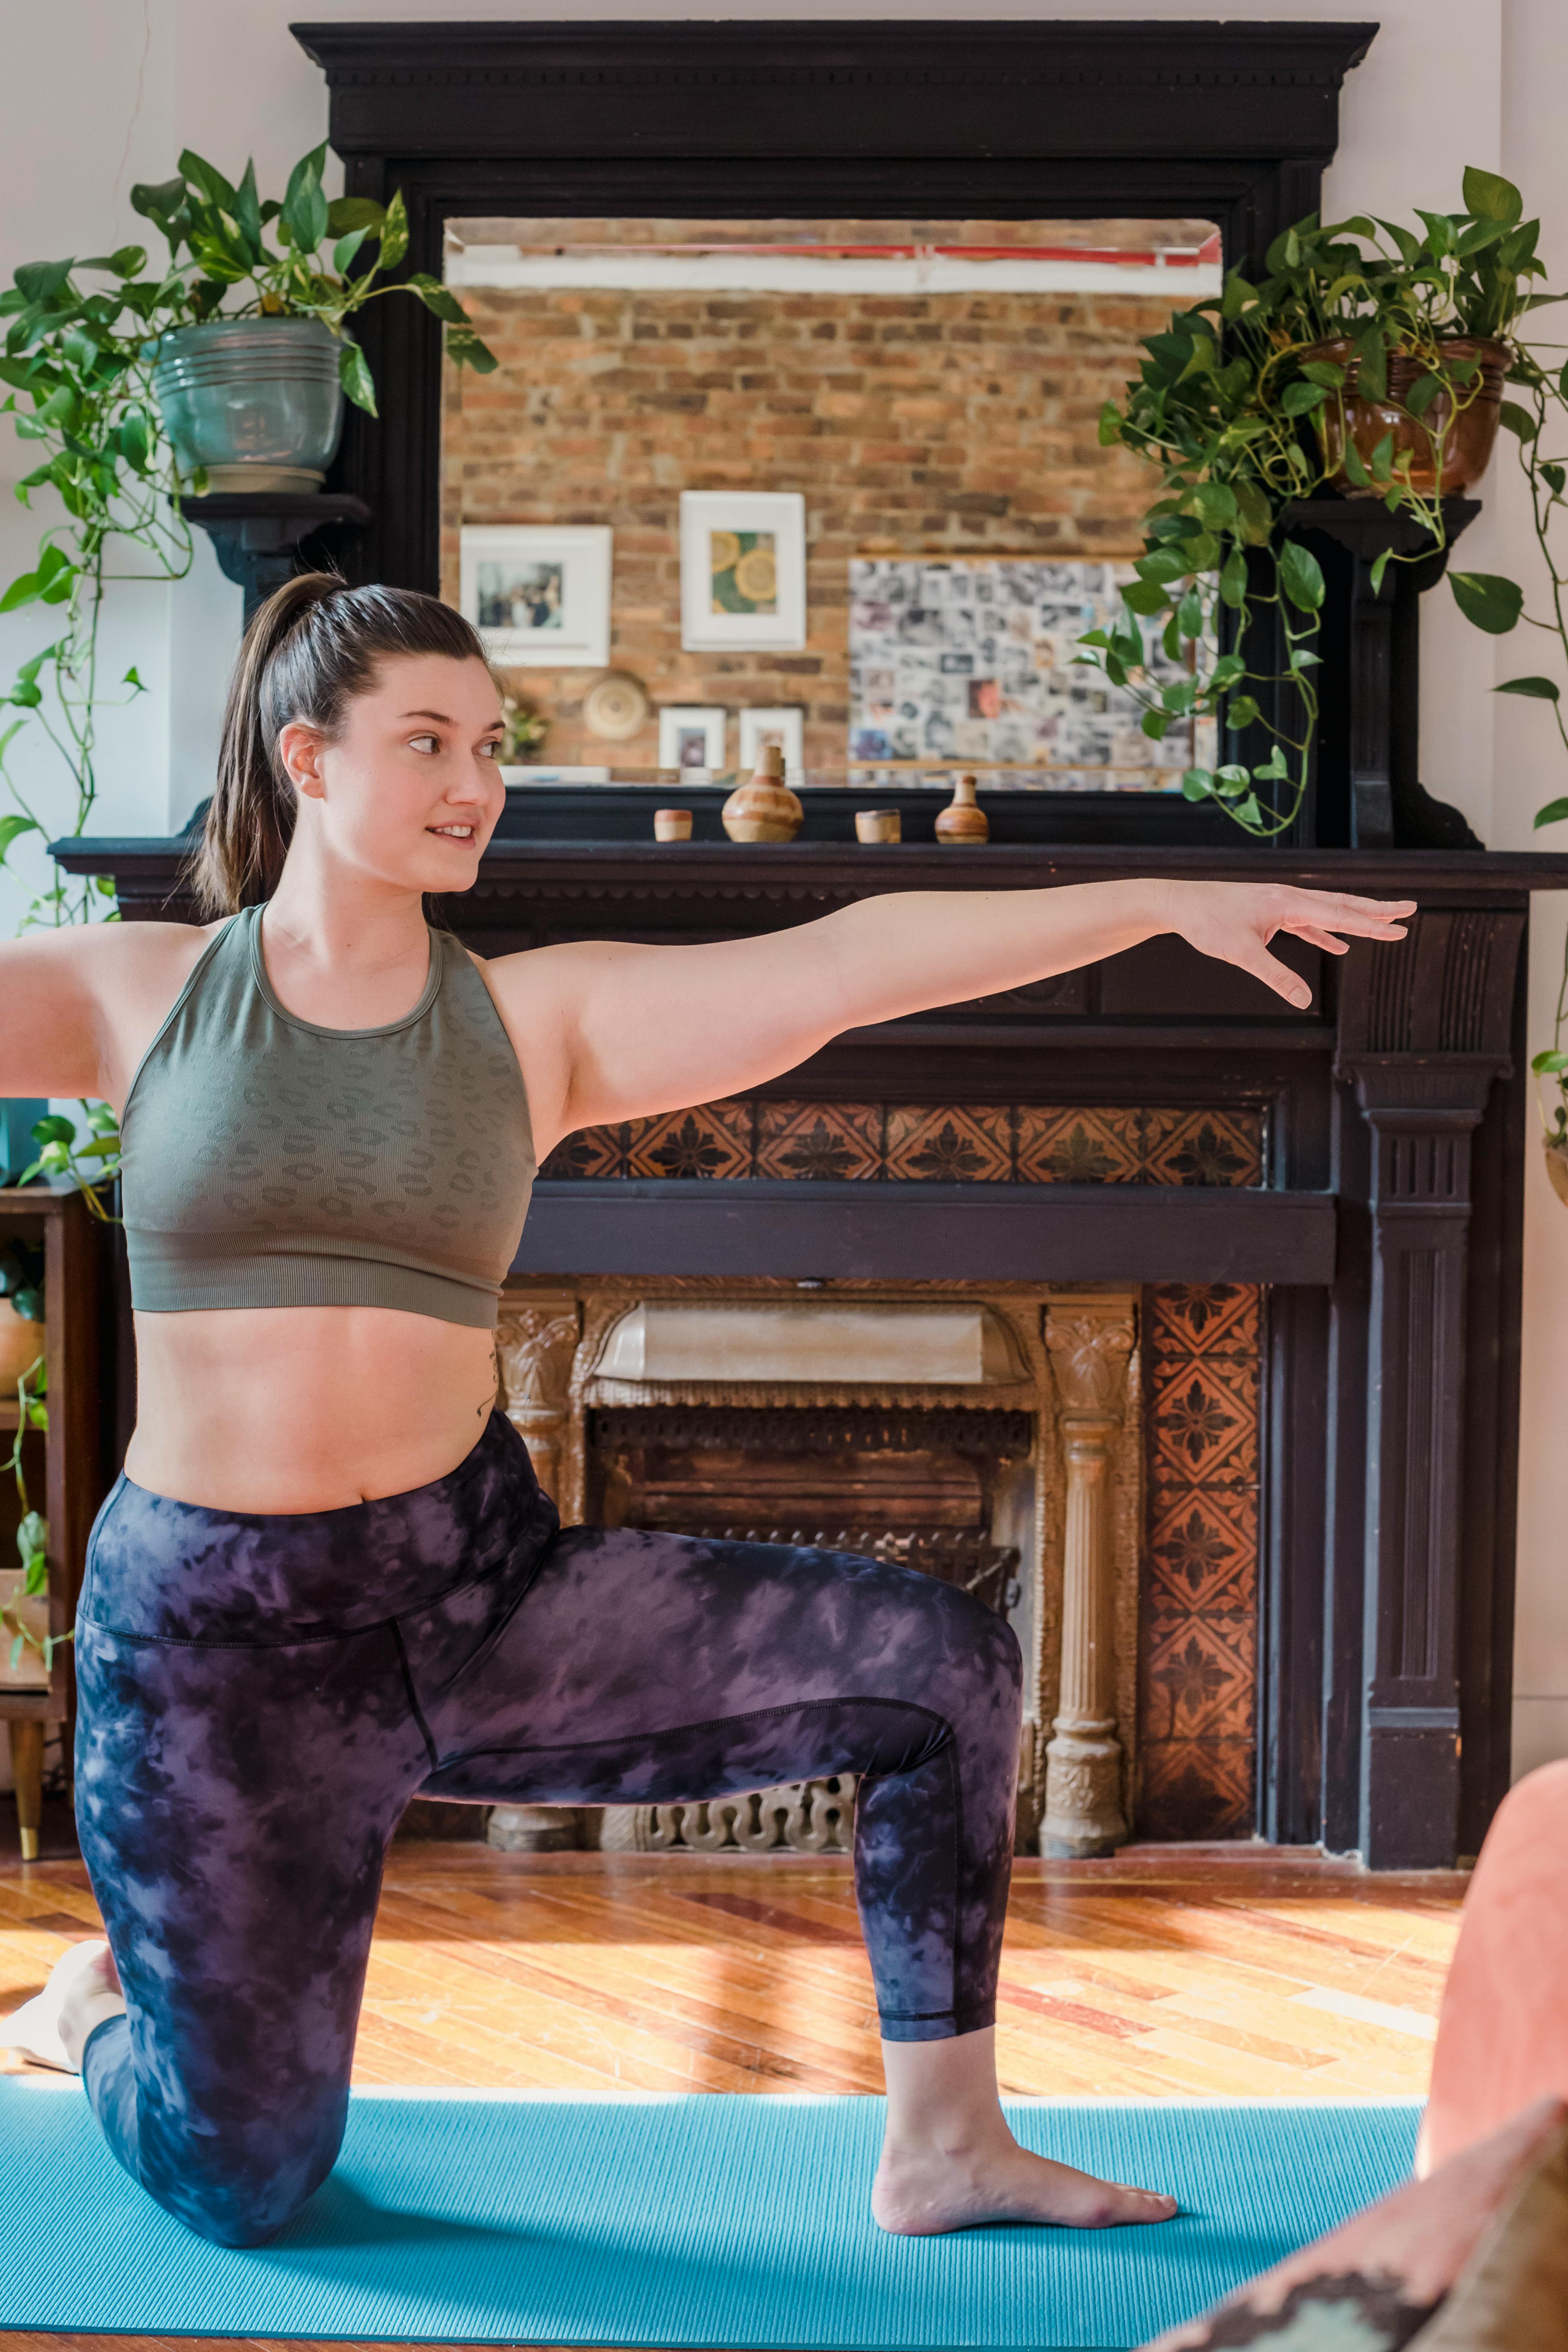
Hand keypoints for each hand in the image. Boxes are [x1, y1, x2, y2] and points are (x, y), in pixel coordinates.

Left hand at [1156, 881, 1416, 1009]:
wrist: (1179, 903)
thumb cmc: (1206, 923)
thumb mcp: (1241, 953)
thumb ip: (1275, 977)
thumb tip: (1304, 1002)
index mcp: (1288, 902)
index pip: (1340, 913)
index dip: (1373, 922)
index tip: (1402, 925)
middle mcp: (1289, 897)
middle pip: (1342, 904)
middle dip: (1377, 910)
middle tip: (1409, 910)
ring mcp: (1281, 904)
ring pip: (1327, 912)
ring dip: (1356, 920)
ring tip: (1384, 925)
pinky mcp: (1271, 913)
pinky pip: (1307, 923)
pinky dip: (1326, 934)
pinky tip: (1340, 947)